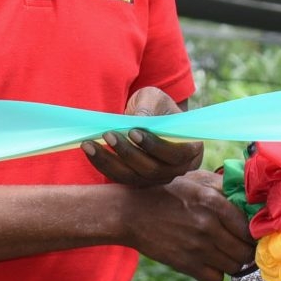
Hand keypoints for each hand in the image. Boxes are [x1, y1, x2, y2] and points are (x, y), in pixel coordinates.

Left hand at [83, 87, 201, 187]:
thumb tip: (138, 121)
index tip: (133, 132)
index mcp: (191, 149)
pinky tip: (89, 149)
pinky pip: (119, 178)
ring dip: (110, 161)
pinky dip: (102, 164)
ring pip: (133, 177)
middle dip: (128, 153)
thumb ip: (150, 108)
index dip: (155, 145)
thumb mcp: (155, 98)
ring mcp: (156, 179)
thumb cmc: (156, 106)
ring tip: (90, 144)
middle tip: (108, 134)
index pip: (176, 154)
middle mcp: (176, 170)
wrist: (147, 115)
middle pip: (153, 170)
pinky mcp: (137, 181)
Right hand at [127, 169, 255, 280]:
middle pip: (245, 251)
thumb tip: (251, 198)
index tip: (249, 233)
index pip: (251, 227)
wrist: (131, 212)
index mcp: (214, 202)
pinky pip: (216, 279)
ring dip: (231, 262)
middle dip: (245, 249)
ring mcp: (197, 247)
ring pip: (234, 267)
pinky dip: (216, 273)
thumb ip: (224, 186)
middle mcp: (208, 226)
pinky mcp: (185, 264)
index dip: (253, 233)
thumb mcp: (196, 179)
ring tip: (222, 252)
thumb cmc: (166, 192)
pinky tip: (208, 261)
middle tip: (238, 245)